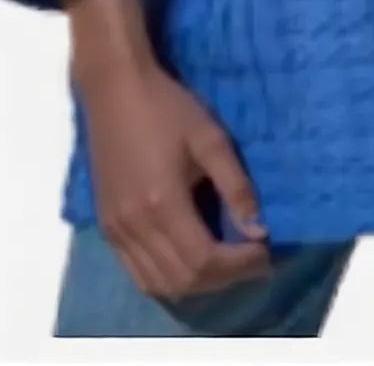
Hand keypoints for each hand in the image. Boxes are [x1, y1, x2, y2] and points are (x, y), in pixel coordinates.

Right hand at [74, 52, 272, 300]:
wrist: (115, 90)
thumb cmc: (167, 107)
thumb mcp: (210, 138)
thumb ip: (236, 185)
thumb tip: (258, 228)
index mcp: (163, 203)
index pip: (206, 259)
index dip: (240, 264)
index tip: (266, 251)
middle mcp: (135, 226)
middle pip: (185, 280)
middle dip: (226, 277)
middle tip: (253, 260)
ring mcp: (116, 231)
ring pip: (159, 284)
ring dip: (198, 283)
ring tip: (227, 264)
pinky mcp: (107, 227)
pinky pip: (138, 273)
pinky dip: (168, 278)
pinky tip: (190, 262)